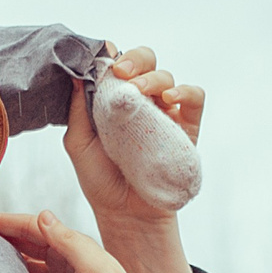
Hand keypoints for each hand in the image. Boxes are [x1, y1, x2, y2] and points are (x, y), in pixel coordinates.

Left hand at [67, 46, 200, 272]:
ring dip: (152, 77)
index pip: (117, 66)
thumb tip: (77, 72)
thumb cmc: (101, 180)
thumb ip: (77, 109)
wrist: (125, 215)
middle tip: (121, 72)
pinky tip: (169, 98)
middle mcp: (141, 102)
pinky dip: (185, 91)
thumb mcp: (78, 143)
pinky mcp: (187, 127)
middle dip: (134, 60)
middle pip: (145, 62)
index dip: (111, 57)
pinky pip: (194, 98)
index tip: (102, 60)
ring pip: (166, 76)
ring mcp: (165, 113)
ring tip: (138, 90)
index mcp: (115, 100)